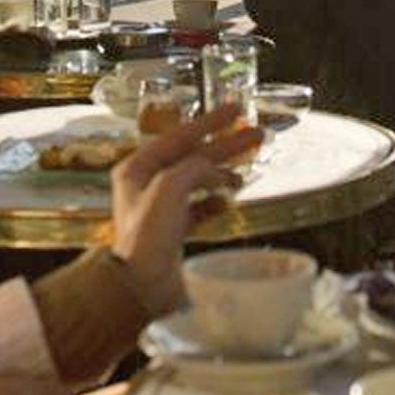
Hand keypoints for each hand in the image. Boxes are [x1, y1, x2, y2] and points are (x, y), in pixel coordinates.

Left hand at [108, 102, 263, 313]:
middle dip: (226, 145)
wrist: (142, 285)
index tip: (236, 110)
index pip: (181, 135)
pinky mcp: (173, 231)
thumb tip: (215, 169)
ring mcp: (160, 207)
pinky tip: (229, 200)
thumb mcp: (169, 188)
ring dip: (223, 172)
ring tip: (247, 168)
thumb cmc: (147, 236)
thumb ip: (195, 169)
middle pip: (194, 156)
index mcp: (139, 167)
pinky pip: (199, 208)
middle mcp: (147, 184)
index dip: (211, 122)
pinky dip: (215, 202)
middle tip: (255, 134)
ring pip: (198, 181)